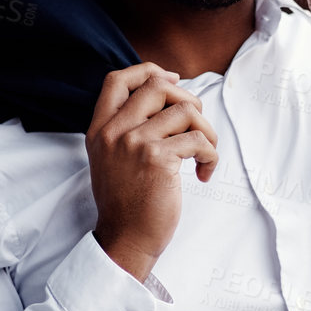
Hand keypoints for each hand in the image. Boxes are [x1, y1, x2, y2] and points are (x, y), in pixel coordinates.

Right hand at [85, 63, 218, 280]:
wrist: (125, 240)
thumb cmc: (127, 202)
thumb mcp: (112, 158)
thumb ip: (126, 127)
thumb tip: (166, 92)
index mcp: (100, 129)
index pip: (117, 79)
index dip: (149, 71)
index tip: (174, 81)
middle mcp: (113, 132)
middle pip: (157, 86)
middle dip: (188, 100)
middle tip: (196, 126)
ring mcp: (134, 144)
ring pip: (185, 111)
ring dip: (207, 130)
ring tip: (204, 154)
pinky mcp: (158, 160)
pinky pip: (198, 140)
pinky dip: (211, 155)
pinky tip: (204, 173)